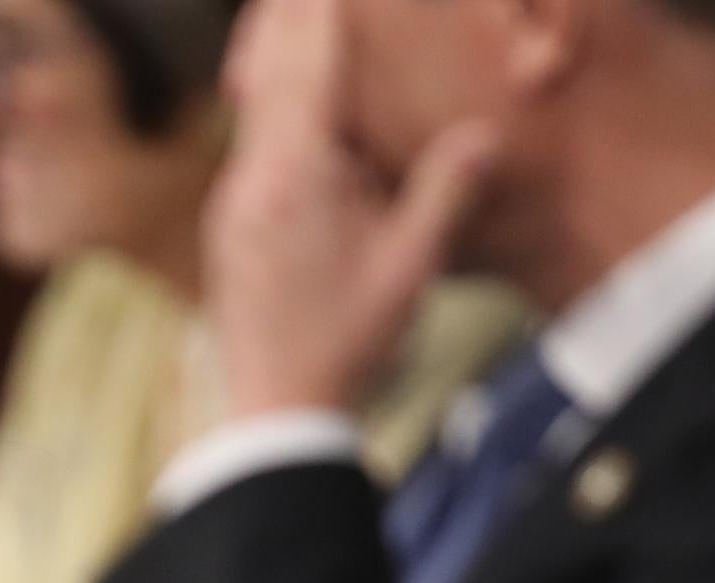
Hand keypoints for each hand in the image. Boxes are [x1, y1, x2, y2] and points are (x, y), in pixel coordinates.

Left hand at [205, 0, 495, 416]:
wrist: (277, 411)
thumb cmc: (347, 345)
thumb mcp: (411, 268)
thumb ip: (443, 194)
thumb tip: (482, 134)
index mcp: (294, 178)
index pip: (309, 70)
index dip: (321, 13)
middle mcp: (251, 180)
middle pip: (270, 76)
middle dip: (292, 20)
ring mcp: (233, 204)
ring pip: (254, 111)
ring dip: (279, 60)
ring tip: (297, 16)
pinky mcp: (231, 227)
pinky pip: (251, 146)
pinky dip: (272, 106)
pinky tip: (291, 99)